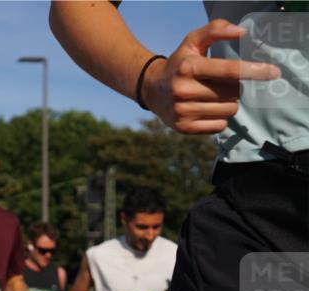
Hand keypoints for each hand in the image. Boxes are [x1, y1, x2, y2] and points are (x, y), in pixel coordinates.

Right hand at [142, 19, 280, 134]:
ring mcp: (182, 111)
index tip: (273, 72)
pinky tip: (206, 109)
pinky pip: (219, 125)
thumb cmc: (180, 63)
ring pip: (229, 110)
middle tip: (220, 83)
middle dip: (235, 88)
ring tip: (212, 96)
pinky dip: (219, 118)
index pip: (229, 70)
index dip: (254, 71)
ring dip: (228, 103)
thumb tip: (241, 32)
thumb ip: (215, 29)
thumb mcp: (193, 42)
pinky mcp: (184, 127)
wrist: (151, 89)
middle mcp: (184, 90)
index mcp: (189, 67)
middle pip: (234, 93)